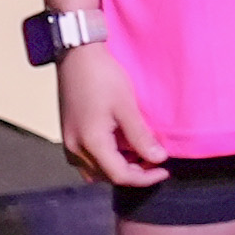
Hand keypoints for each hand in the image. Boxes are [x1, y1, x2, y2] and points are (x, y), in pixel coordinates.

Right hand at [57, 45, 165, 188]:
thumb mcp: (127, 107)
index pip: (120, 176)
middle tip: (156, 159)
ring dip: (119, 167)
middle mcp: (75, 149)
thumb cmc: (102, 77)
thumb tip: (158, 158)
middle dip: (134, 173)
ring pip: (96, 171)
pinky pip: (88, 159)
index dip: (145, 178)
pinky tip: (123, 146)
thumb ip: (140, 136)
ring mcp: (69, 143)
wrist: (76, 56)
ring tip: (141, 153)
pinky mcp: (69, 135)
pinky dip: (107, 159)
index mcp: (90, 143)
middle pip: (107, 176)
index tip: (165, 169)